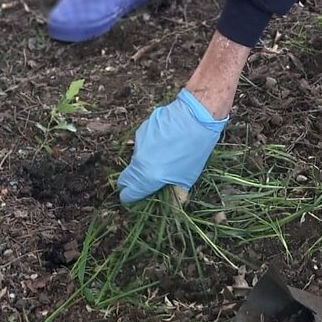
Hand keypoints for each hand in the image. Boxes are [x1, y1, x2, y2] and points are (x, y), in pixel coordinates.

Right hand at [117, 89, 227, 204]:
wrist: (196, 115)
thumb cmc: (195, 149)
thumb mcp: (188, 178)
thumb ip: (174, 194)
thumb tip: (171, 206)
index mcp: (148, 176)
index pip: (127, 194)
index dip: (130, 198)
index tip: (136, 198)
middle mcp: (139, 160)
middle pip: (125, 178)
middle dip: (133, 183)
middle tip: (149, 181)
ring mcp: (138, 143)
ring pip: (135, 159)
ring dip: (144, 162)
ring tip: (165, 155)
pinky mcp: (141, 129)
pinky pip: (142, 143)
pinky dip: (149, 146)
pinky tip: (165, 140)